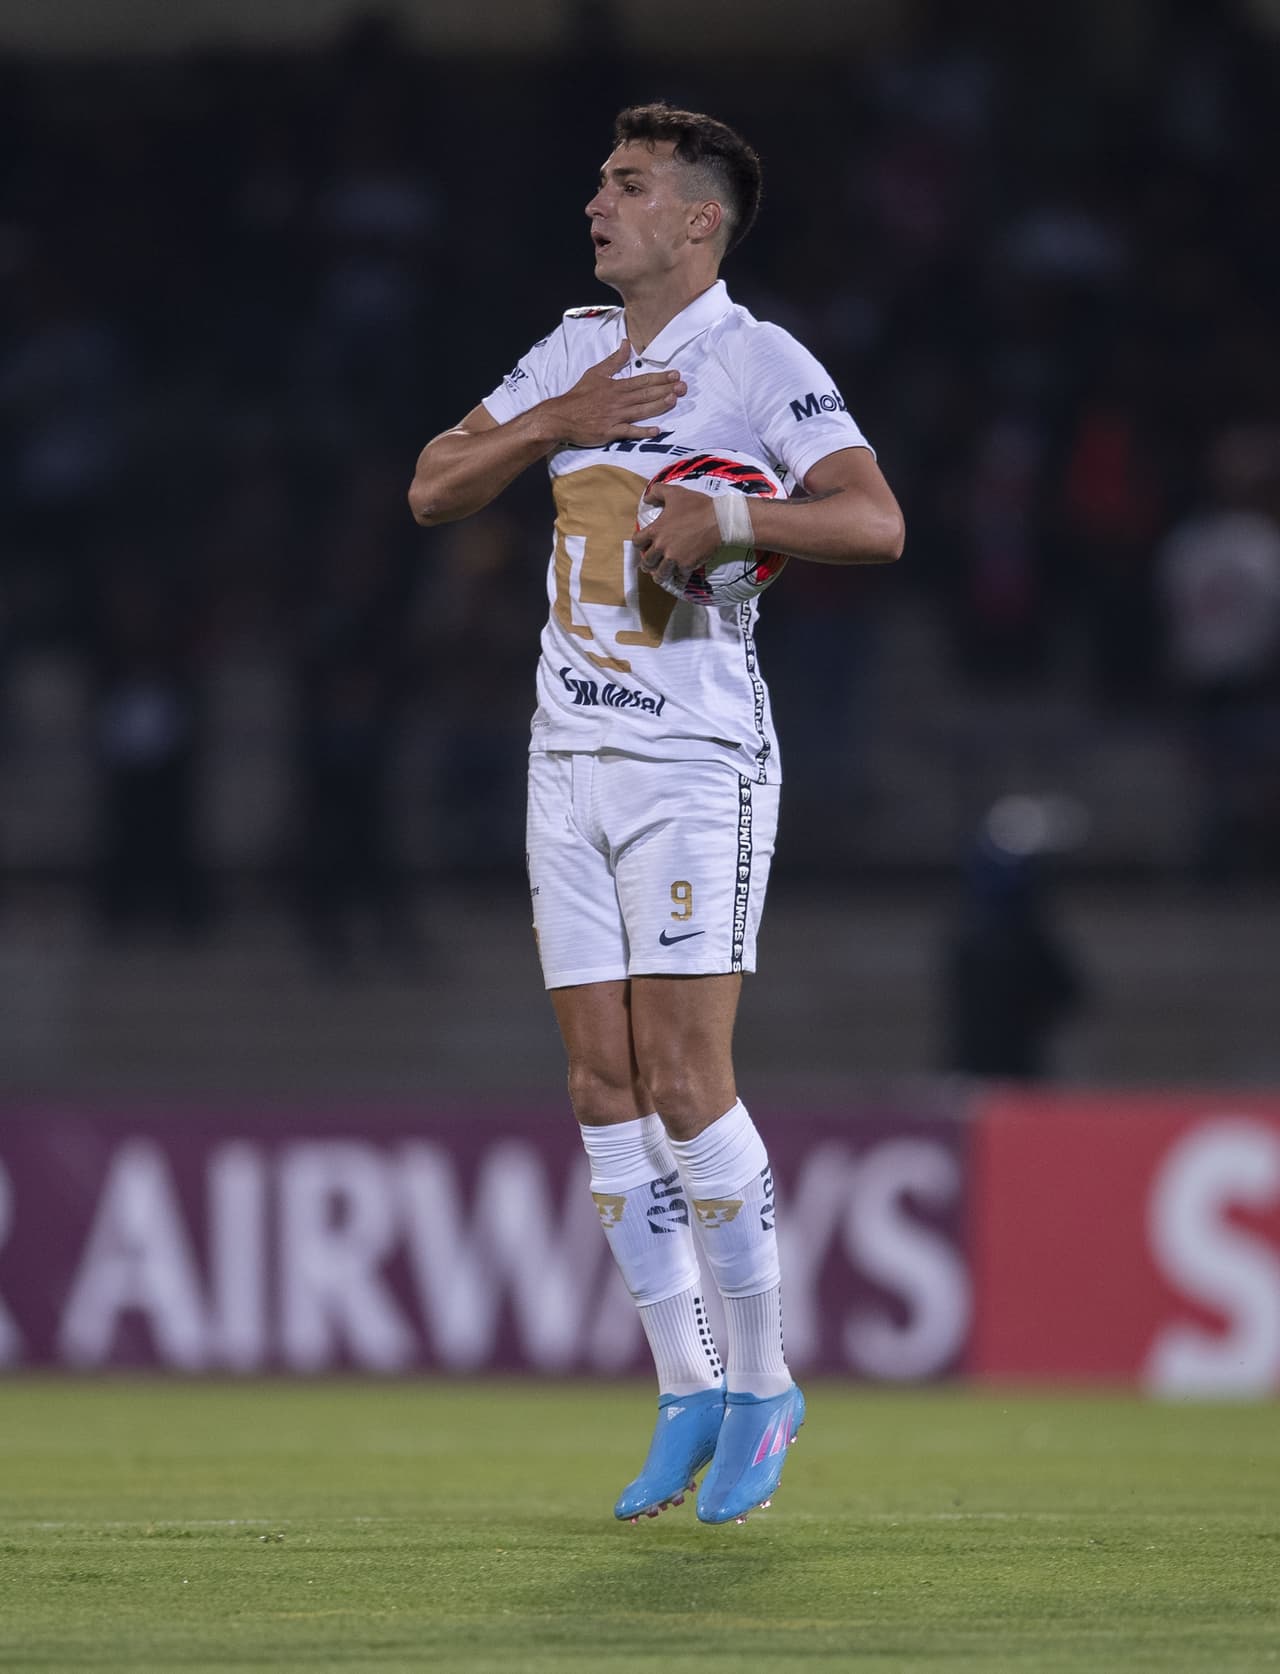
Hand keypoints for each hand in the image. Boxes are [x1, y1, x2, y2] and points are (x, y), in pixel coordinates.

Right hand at [539, 342, 685, 446]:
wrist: (561, 416)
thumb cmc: (579, 395)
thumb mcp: (595, 373)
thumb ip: (613, 360)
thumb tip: (626, 343)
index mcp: (616, 386)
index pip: (642, 381)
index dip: (660, 378)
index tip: (676, 374)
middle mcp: (618, 400)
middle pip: (645, 394)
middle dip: (665, 389)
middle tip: (683, 387)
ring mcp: (614, 416)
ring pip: (640, 410)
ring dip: (658, 406)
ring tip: (674, 400)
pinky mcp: (609, 431)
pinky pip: (629, 431)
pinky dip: (642, 431)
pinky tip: (656, 430)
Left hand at [634, 483, 722, 588]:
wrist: (719, 520)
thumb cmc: (697, 505)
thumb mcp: (675, 492)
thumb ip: (657, 492)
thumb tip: (647, 498)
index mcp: (656, 530)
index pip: (637, 542)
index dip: (639, 544)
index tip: (643, 546)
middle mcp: (662, 546)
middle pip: (647, 562)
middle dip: (647, 564)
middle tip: (650, 564)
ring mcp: (674, 558)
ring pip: (660, 574)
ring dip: (659, 575)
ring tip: (661, 575)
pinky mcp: (687, 566)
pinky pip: (679, 578)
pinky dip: (678, 579)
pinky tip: (679, 579)